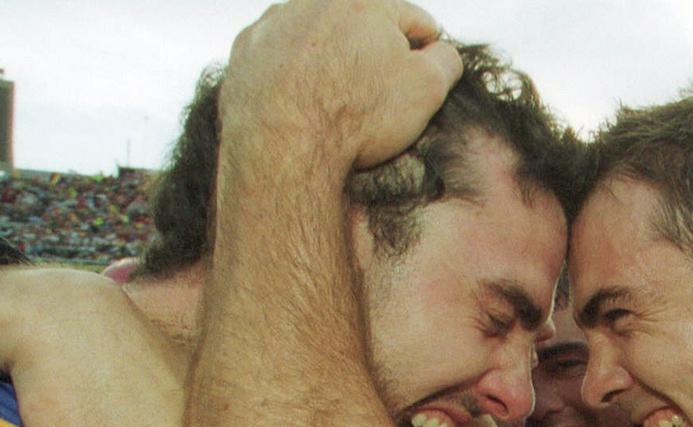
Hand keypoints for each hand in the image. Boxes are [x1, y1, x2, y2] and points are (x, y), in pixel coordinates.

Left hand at [221, 0, 461, 173]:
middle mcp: (317, 2)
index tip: (424, 79)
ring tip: (338, 104)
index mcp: (366, 3)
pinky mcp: (246, 49)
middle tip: (379, 100)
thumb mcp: (427, 89)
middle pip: (363, 28)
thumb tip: (440, 52)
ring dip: (333, 62)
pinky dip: (293, 75)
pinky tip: (302, 104)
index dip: (427, 53)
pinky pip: (280, 57)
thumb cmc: (357, 118)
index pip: (415, 21)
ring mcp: (276, 22)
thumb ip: (445, 61)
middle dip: (375, 57)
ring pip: (319, 39)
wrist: (283, 147)